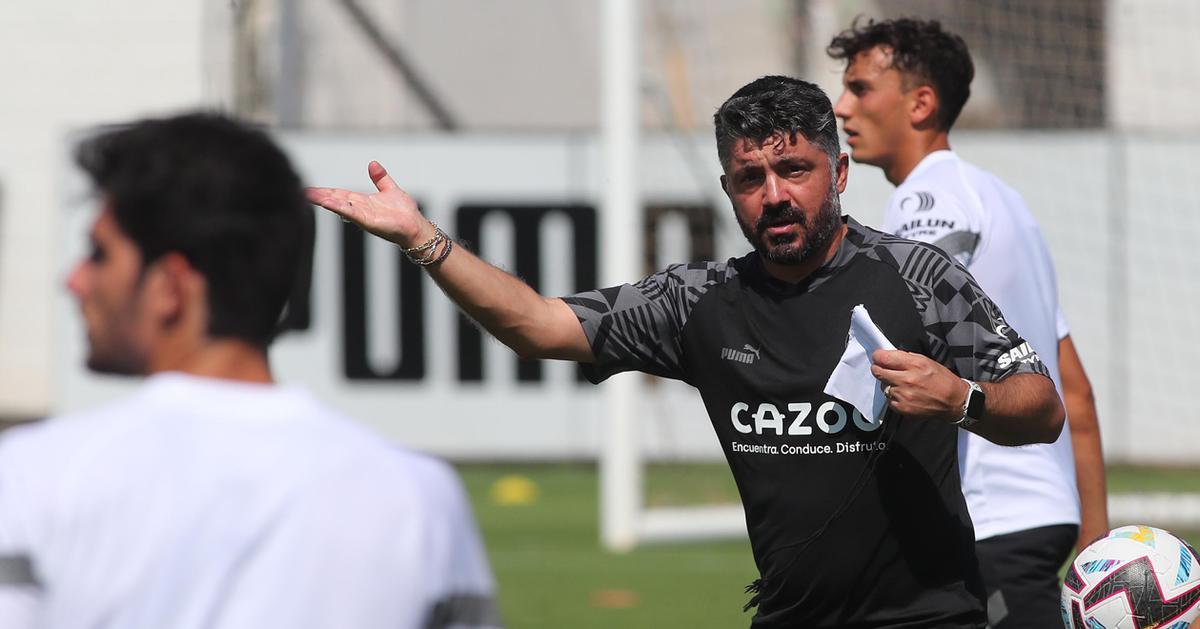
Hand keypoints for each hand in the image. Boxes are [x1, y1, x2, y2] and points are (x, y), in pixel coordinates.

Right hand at [305, 161, 426, 246]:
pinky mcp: (368, 220)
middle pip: (336, 199)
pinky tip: (328, 203)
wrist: (415, 226)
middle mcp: (359, 208)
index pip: (340, 194)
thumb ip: (380, 178)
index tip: (310, 189)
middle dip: (320, 196)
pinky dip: (339, 207)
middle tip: (301, 191)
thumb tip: (372, 163)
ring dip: (324, 200)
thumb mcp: (390, 189)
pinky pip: (351, 212)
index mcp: (362, 201)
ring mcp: (362, 215)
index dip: (326, 191)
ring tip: (308, 195)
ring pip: (340, 206)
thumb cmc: (404, 212)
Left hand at [871, 349, 967, 422]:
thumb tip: (888, 355)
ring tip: (902, 384)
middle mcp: (906, 380)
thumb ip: (905, 357)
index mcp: (914, 365)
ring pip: (883, 386)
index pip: (883, 358)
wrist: (954, 401)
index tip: (879, 357)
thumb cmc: (942, 380)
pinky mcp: (903, 408)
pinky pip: (889, 400)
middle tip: (885, 369)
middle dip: (879, 369)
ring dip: (888, 384)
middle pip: (878, 372)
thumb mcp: (926, 361)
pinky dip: (894, 397)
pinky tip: (905, 395)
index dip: (878, 356)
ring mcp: (903, 395)